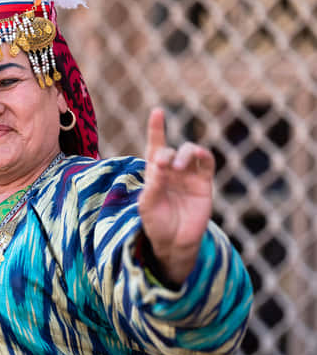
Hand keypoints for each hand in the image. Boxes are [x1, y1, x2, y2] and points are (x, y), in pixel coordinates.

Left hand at [139, 107, 215, 284]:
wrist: (174, 242)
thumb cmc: (156, 222)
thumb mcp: (148, 204)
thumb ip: (154, 184)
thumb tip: (161, 164)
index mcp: (154, 173)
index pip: (155, 146)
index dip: (157, 129)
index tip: (158, 112)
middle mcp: (172, 171)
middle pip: (171, 150)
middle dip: (167, 154)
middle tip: (162, 165)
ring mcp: (189, 175)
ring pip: (190, 152)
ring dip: (184, 154)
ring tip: (177, 168)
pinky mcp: (204, 182)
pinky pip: (207, 162)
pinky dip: (202, 156)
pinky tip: (196, 157)